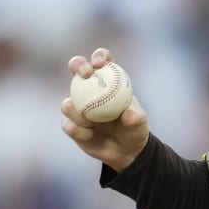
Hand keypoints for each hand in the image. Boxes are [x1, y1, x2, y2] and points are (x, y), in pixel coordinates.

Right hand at [61, 48, 149, 171]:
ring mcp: (78, 106)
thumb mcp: (140, 123)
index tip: (100, 63)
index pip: (102, 61)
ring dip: (76, 110)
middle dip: (78, 65)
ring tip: (90, 122)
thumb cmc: (134, 130)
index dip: (99, 56)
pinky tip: (88, 134)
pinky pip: (68, 124)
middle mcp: (89, 89)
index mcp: (107, 81)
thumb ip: (136, 117)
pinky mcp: (70, 124)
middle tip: (85, 74)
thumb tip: (128, 114)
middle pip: (77, 69)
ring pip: (68, 102)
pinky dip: (77, 129)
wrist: (124, 151)